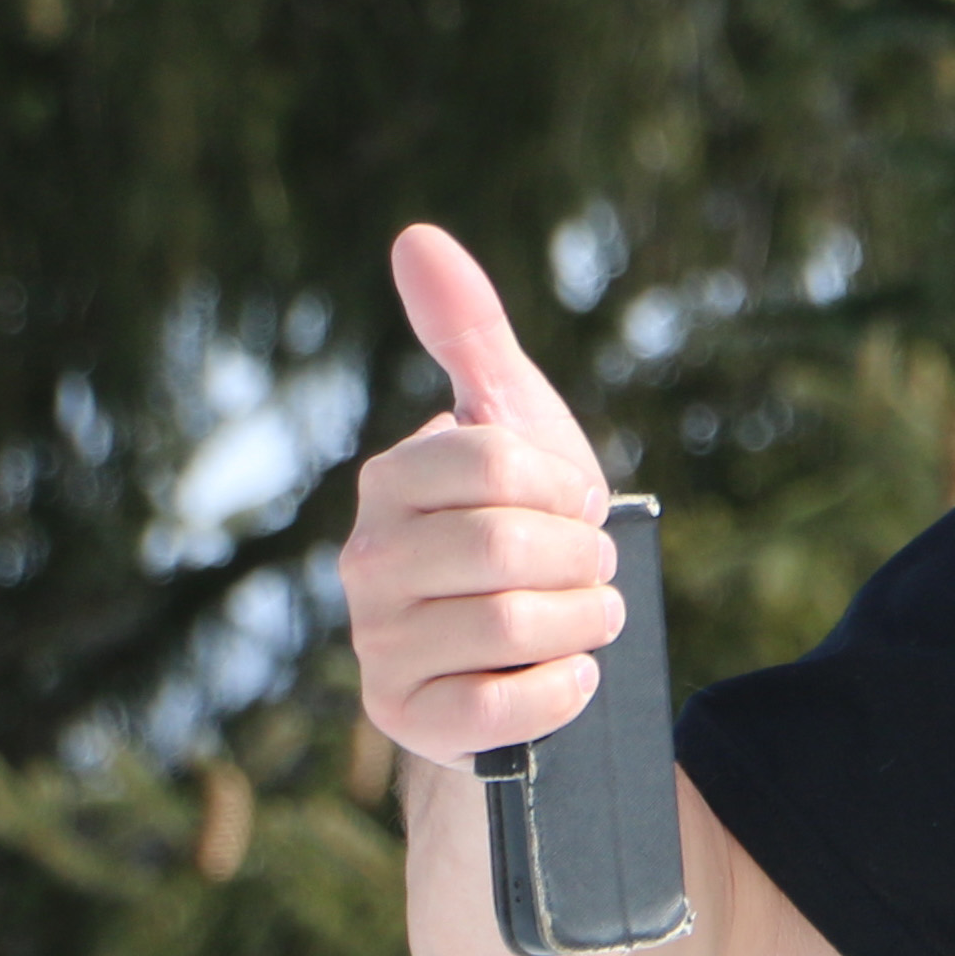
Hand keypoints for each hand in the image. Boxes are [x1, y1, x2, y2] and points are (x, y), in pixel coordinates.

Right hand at [340, 224, 622, 765]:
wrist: (535, 644)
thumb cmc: (523, 522)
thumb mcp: (511, 420)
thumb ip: (468, 330)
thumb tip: (416, 235)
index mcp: (389, 485)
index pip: (493, 461)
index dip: (562, 484)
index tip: (572, 502)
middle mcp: (365, 564)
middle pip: (507, 548)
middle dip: (582, 558)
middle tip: (590, 566)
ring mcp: (379, 647)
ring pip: (514, 626)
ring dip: (584, 621)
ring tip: (584, 615)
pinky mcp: (410, 720)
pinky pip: (503, 709)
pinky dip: (564, 690)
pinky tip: (569, 674)